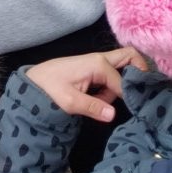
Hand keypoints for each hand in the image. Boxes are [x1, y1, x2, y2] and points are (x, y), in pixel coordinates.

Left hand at [27, 48, 147, 121]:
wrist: (34, 81)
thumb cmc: (50, 89)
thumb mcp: (70, 102)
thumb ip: (92, 107)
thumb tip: (112, 115)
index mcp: (98, 64)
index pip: (123, 81)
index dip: (129, 96)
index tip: (134, 109)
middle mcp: (101, 59)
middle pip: (130, 57)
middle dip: (137, 72)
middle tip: (137, 94)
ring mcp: (97, 62)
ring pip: (120, 69)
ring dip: (118, 86)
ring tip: (101, 103)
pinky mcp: (93, 69)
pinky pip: (111, 75)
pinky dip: (110, 87)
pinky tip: (98, 99)